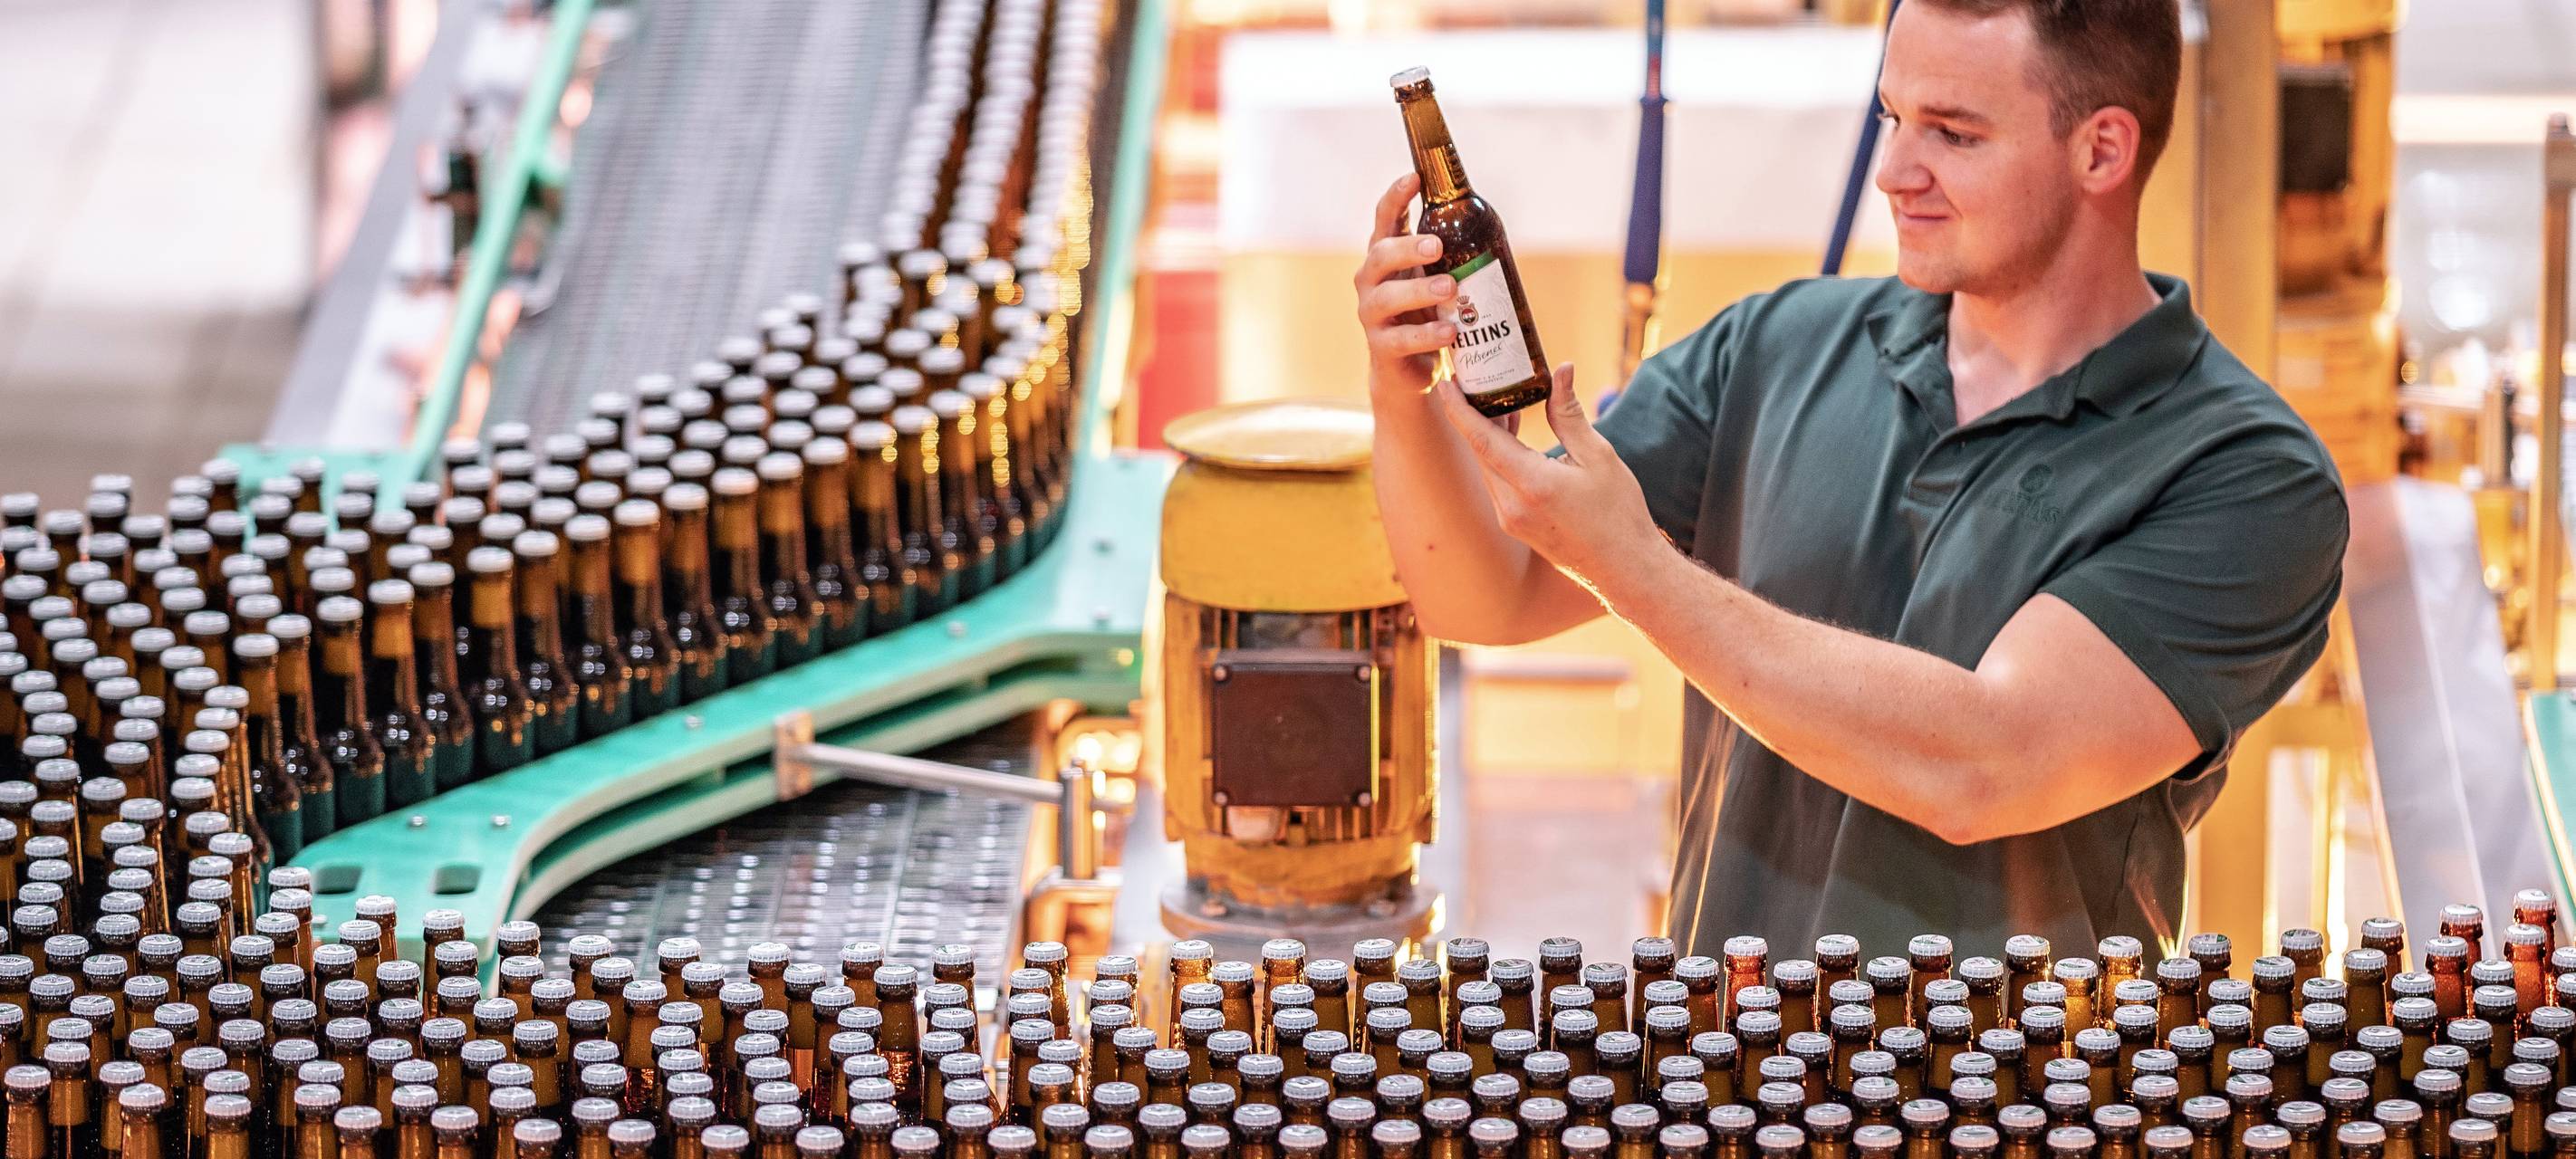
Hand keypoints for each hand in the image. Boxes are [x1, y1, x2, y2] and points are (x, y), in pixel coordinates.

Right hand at [1354, 173, 1458, 398]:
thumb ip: (1448, 252)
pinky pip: (1401, 340)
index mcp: (1386, 256)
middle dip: (1408, 248)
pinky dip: (1426, 335)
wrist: (1409, 368)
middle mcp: (1372, 280)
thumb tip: (1489, 220)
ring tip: (1450, 288)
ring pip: (1387, 297)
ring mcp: (1373, 314)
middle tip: (1437, 245)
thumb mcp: (1434, 274)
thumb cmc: (1425, 310)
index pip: (1385, 220)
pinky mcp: (1383, 347)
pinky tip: (1448, 331)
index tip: (1414, 178)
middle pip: (1380, 255)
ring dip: (1419, 291)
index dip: (1395, 197)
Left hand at [1434, 362, 1659, 586]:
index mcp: (1531, 485)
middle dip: (1475, 414)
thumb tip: (1560, 371)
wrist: (1624, 568)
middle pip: (1480, 450)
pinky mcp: (1515, 526)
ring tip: (1499, 400)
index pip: (1481, 439)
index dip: (1459, 409)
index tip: (1446, 382)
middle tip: (1478, 379)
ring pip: (1487, 467)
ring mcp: (1510, 520)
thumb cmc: (1618, 514)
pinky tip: (1512, 434)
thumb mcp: (1598, 457)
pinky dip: (1499, 456)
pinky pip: (1497, 482)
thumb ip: (1570, 414)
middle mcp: (1511, 506)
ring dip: (1488, 434)